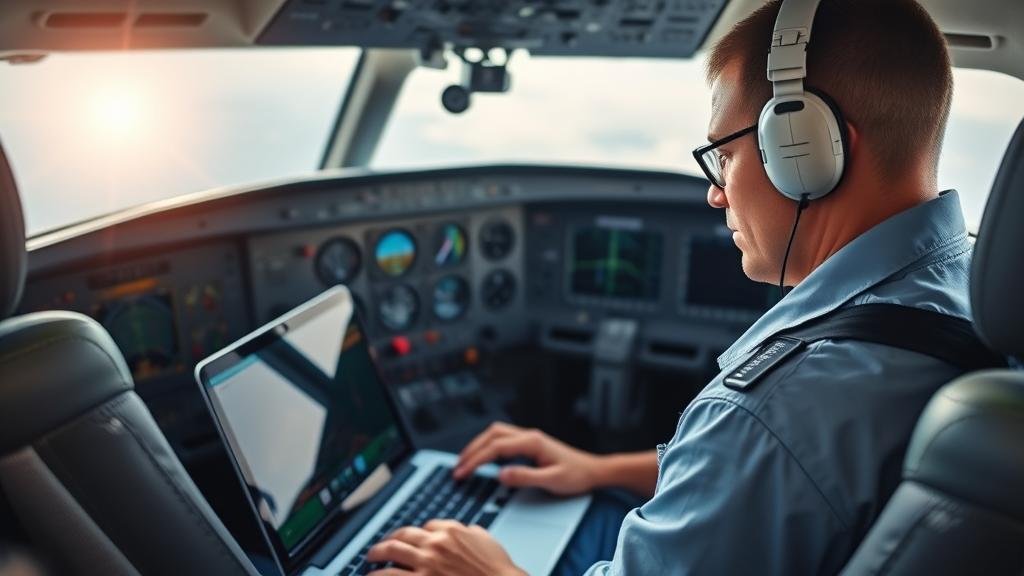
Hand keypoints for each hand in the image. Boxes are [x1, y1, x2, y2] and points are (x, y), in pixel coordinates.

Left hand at [366, 519, 524, 575]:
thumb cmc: (497, 570)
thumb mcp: (488, 542)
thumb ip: (474, 533)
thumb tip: (469, 530)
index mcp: (451, 531)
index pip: (427, 526)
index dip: (418, 534)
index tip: (413, 540)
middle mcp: (435, 543)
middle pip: (403, 535)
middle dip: (389, 539)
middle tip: (382, 546)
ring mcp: (427, 564)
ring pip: (392, 552)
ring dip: (377, 553)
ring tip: (370, 558)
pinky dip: (378, 575)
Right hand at [453, 422, 600, 494]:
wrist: (594, 471)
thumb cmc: (577, 476)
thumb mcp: (552, 481)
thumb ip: (525, 477)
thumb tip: (499, 474)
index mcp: (532, 442)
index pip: (495, 447)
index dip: (476, 459)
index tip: (462, 472)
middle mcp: (528, 436)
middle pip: (491, 435)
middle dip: (471, 450)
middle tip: (457, 468)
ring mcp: (529, 438)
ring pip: (495, 434)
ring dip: (478, 446)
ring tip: (465, 462)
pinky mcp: (530, 444)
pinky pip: (502, 440)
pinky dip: (488, 447)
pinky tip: (484, 459)